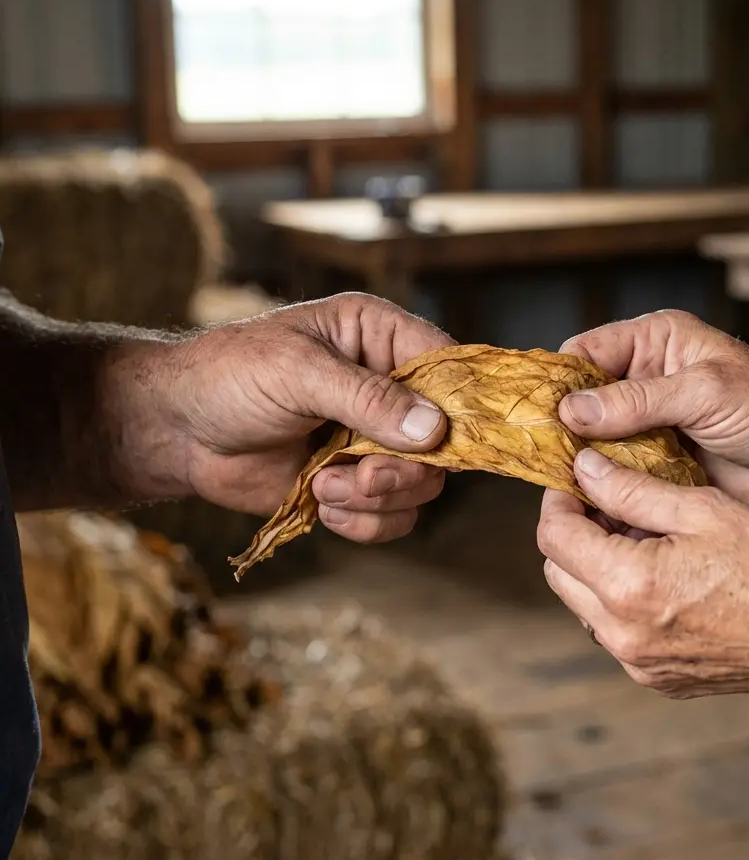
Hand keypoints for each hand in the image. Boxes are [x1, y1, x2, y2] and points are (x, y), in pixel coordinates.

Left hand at [163, 293, 451, 543]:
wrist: (177, 432)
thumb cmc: (229, 377)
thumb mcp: (297, 373)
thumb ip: (367, 399)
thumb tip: (434, 430)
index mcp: (378, 337)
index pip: (447, 365)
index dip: (459, 403)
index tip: (447, 438)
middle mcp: (388, 387)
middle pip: (444, 439)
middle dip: (404, 468)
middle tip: (361, 474)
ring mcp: (374, 439)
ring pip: (422, 484)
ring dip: (377, 497)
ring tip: (323, 486)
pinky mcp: (355, 483)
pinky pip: (392, 515)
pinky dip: (364, 522)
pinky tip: (322, 506)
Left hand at [536, 449, 748, 697]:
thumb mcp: (702, 508)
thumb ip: (630, 489)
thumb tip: (584, 468)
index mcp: (630, 587)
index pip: (554, 538)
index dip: (558, 500)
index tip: (576, 479)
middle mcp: (623, 636)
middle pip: (560, 573)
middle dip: (573, 534)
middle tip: (608, 504)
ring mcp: (639, 665)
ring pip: (584, 605)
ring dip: (595, 568)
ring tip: (640, 538)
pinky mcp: (659, 680)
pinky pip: (616, 633)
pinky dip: (622, 601)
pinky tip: (661, 575)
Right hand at [558, 310, 748, 520]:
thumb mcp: (706, 393)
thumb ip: (638, 400)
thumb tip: (572, 409)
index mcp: (656, 341)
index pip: (586, 352)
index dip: (559, 380)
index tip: (536, 413)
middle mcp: (645, 378)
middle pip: (582, 397)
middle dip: (563, 425)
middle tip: (541, 454)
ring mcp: (649, 423)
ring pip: (594, 438)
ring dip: (580, 458)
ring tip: (559, 483)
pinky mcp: (657, 463)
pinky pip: (616, 470)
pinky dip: (602, 484)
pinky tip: (588, 499)